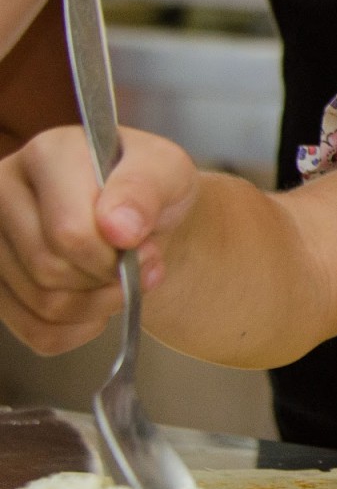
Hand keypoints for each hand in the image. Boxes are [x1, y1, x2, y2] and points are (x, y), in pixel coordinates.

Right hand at [0, 125, 195, 354]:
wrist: (141, 219)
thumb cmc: (151, 191)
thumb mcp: (168, 172)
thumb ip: (147, 190)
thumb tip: (120, 229)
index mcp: (47, 155)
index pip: (69, 233)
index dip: (117, 255)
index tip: (145, 247)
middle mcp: (3, 192)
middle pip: (51, 270)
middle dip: (109, 279)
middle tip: (136, 263)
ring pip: (45, 304)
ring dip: (100, 304)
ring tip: (119, 277)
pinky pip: (39, 332)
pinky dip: (81, 328)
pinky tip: (96, 299)